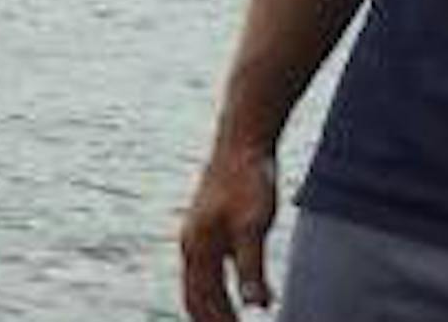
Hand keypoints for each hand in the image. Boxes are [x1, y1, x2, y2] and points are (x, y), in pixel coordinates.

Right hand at [180, 144, 278, 320]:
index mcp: (196, 246)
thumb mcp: (253, 227)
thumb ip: (252, 268)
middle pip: (195, 295)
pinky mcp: (210, 226)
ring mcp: (198, 234)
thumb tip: (256, 306)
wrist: (242, 143)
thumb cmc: (248, 182)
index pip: (201, 299)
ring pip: (201, 282)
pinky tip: (248, 292)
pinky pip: (211, 268)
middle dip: (212, 319)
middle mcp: (191, 243)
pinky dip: (222, 288)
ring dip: (218, 306)